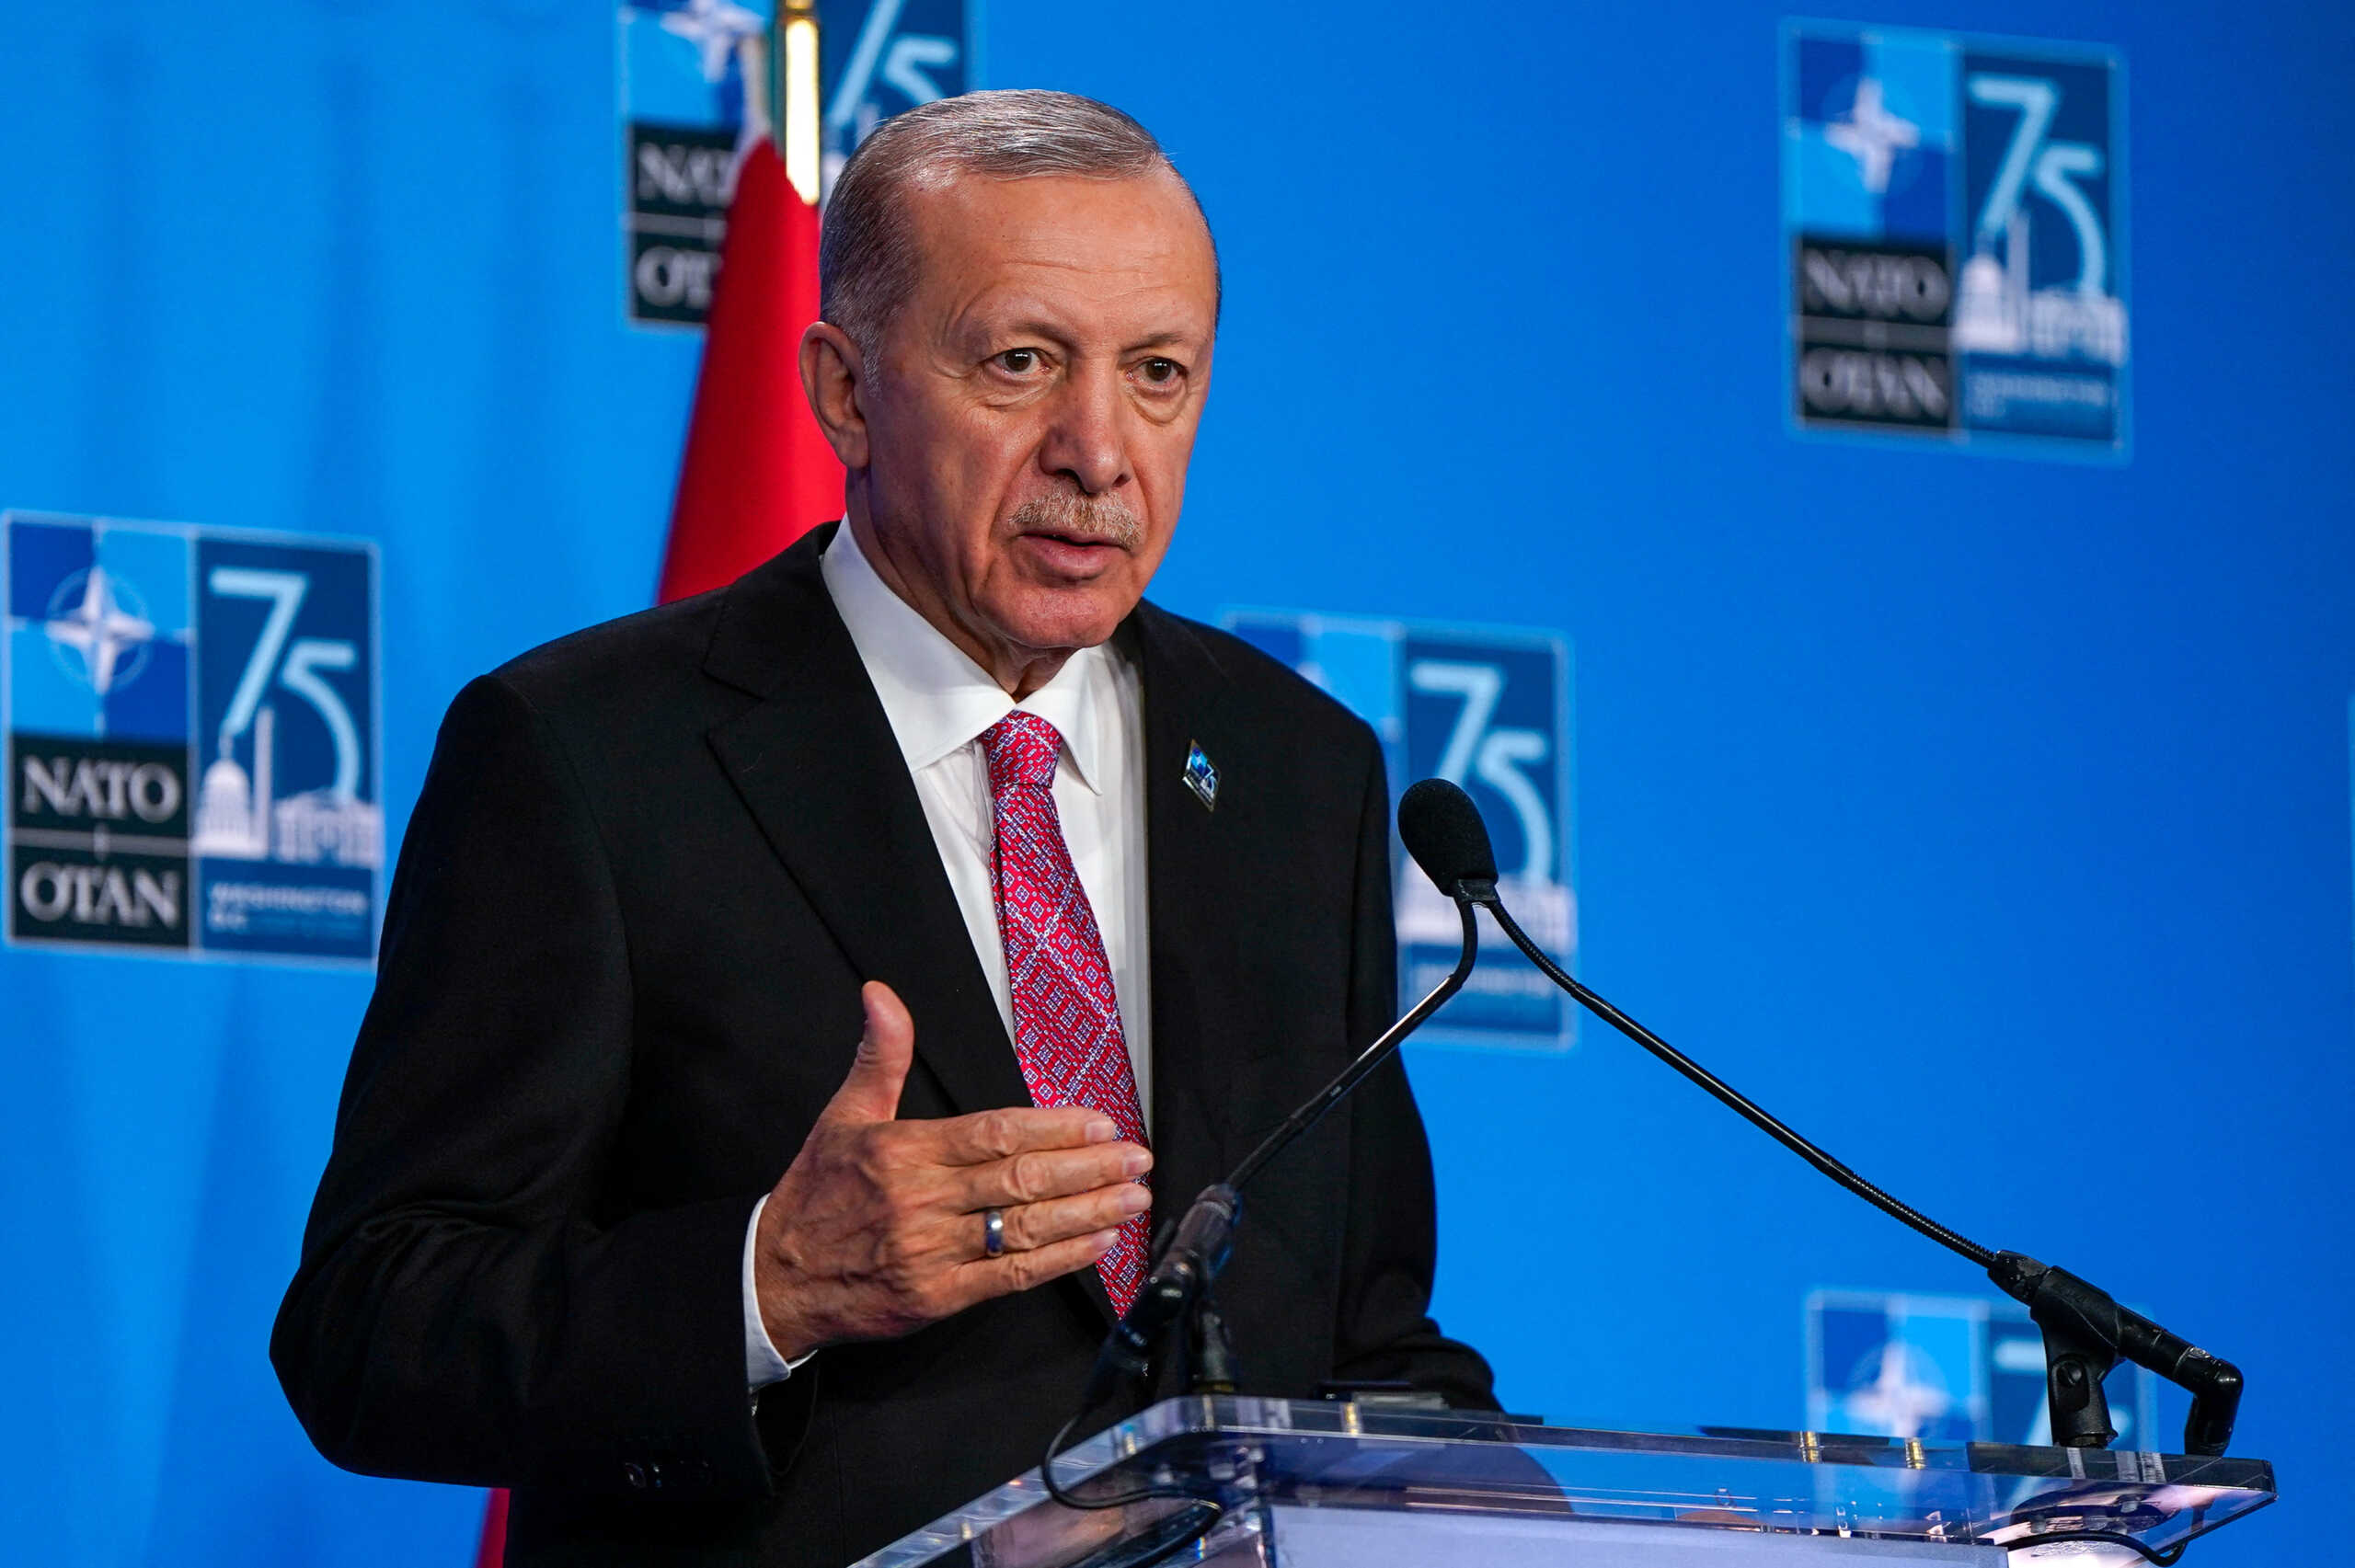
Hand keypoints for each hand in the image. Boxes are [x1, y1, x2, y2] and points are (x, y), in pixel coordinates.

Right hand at [755, 981, 1151, 1360]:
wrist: (776, 1279)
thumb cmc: (817, 1193)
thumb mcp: (844, 1115)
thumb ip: (881, 1055)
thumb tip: (882, 995)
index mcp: (905, 1151)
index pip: (995, 1133)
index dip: (1054, 1128)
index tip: (1100, 1124)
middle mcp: (922, 1200)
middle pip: (1021, 1179)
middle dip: (1088, 1168)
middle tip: (1136, 1158)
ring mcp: (931, 1252)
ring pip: (1024, 1228)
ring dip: (1087, 1213)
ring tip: (1133, 1199)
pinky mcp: (936, 1298)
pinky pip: (1009, 1277)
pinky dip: (1058, 1261)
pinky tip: (1098, 1245)